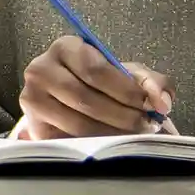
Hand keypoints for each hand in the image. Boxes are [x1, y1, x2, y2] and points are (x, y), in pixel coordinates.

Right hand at [16, 35, 172, 138]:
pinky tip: (110, 143)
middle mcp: (40, 70)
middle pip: (86, 98)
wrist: (63, 101)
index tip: (150, 105)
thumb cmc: (95, 82)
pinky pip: (69, 141)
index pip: (96, 71)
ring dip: (112, 133)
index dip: (127, 91)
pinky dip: (95, 146)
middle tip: (145, 125)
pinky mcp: (34, 128)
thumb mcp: (123, 73)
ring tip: (132, 135)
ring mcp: (32, 100)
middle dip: (123, 115)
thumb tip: (162, 101)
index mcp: (65, 48)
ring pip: (78, 124)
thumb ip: (149, 81)